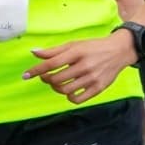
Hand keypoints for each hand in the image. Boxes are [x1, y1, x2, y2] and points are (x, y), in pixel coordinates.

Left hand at [23, 30, 137, 103]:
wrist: (119, 51)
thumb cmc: (93, 47)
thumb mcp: (75, 44)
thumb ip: (54, 51)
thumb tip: (34, 52)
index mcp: (77, 52)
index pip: (51, 63)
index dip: (36, 70)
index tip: (25, 75)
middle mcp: (84, 65)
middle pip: (56, 79)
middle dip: (46, 79)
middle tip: (46, 76)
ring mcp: (92, 78)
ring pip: (65, 90)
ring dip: (56, 88)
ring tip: (58, 82)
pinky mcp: (98, 88)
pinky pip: (77, 99)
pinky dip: (69, 96)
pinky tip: (69, 90)